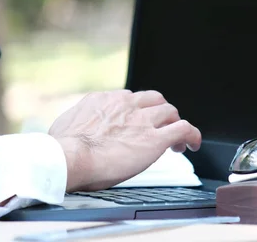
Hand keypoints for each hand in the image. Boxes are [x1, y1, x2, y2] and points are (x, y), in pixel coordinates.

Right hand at [48, 89, 201, 191]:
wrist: (71, 156)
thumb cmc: (64, 147)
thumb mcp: (65, 124)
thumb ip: (77, 122)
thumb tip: (71, 130)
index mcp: (105, 99)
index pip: (130, 99)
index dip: (137, 112)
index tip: (136, 124)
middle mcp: (127, 104)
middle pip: (154, 99)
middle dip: (159, 112)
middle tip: (159, 128)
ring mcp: (143, 120)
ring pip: (170, 111)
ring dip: (174, 123)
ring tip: (176, 141)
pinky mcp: (155, 139)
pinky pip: (184, 129)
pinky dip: (192, 135)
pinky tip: (192, 145)